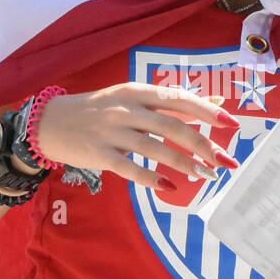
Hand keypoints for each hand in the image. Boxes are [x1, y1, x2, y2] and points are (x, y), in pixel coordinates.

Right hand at [33, 83, 240, 192]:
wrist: (49, 122)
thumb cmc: (99, 109)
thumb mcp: (133, 97)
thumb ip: (172, 102)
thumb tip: (214, 103)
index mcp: (136, 91)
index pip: (178, 99)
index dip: (205, 111)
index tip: (230, 124)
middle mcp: (126, 109)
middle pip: (171, 126)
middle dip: (202, 144)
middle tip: (223, 161)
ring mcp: (111, 132)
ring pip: (154, 148)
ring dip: (184, 163)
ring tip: (205, 175)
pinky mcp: (99, 154)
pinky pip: (130, 168)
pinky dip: (152, 178)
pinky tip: (171, 187)